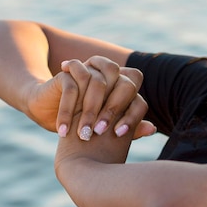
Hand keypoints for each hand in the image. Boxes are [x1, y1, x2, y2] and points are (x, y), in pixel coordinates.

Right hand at [25, 56, 155, 139]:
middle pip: (123, 83)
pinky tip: (64, 130)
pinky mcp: (67, 74)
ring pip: (97, 83)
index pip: (138, 95)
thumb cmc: (88, 125)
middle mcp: (110, 76)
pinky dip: (68, 110)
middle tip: (100, 132)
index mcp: (124, 88)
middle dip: (112, 110)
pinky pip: (72, 87)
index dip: (132, 115)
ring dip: (89, 112)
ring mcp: (89, 71)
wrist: (53, 117)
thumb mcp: (109, 130)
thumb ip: (130, 128)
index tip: (119, 135)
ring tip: (83, 134)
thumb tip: (152, 128)